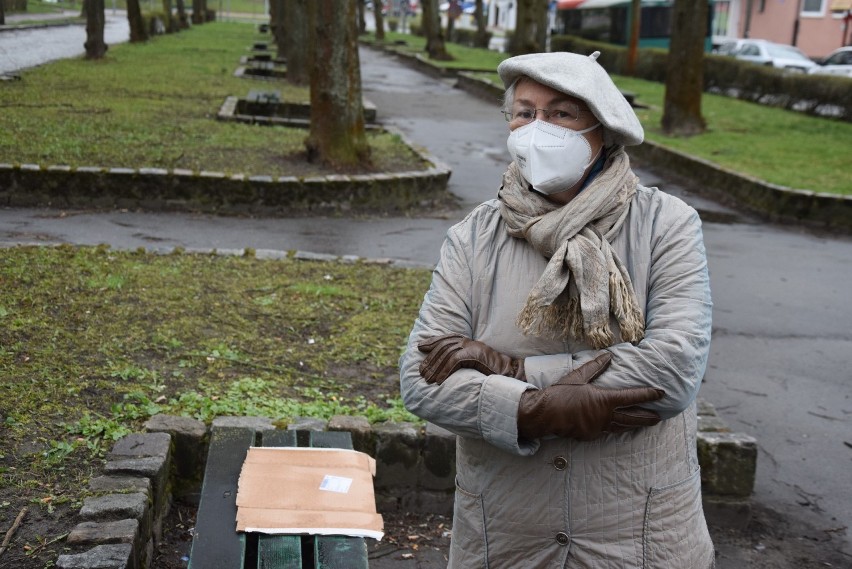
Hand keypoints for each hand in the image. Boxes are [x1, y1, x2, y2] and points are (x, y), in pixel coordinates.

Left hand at [418, 334, 525, 384]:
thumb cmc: (493, 373)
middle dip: (430, 359)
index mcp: (468, 342)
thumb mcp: (474, 363)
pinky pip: (454, 361)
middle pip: (443, 346)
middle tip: (421, 372)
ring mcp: (472, 347)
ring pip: (446, 354)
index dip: (432, 341)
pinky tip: (439, 381)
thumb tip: (445, 367)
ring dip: (435, 368)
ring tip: (428, 380)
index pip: (446, 338)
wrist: (510, 374)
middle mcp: (469, 342)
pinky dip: (445, 371)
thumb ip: (462, 361)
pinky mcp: (474, 354)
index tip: (420, 347)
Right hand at [517, 352, 663, 441]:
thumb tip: (609, 356)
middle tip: (660, 417)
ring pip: (622, 427)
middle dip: (648, 417)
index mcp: (605, 400)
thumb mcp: (579, 377)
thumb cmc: (561, 394)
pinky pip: (605, 431)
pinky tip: (616, 425)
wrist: (545, 414)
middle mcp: (605, 416)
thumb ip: (596, 367)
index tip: (661, 393)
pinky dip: (612, 427)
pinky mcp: (590, 436)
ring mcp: (598, 428)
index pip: (632, 397)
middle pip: (633, 418)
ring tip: (645, 423)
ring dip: (635, 425)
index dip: (648, 395)